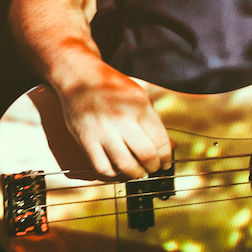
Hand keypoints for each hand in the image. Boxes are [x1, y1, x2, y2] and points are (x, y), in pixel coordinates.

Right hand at [54, 61, 171, 178]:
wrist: (80, 77)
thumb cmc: (112, 87)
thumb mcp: (139, 96)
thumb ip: (154, 122)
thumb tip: (171, 147)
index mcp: (139, 107)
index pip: (160, 140)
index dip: (166, 157)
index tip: (166, 163)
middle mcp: (122, 119)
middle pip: (145, 154)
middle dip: (153, 167)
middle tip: (153, 168)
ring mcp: (103, 131)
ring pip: (125, 165)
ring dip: (135, 174)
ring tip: (138, 172)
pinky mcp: (86, 140)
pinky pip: (102, 167)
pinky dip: (113, 174)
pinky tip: (117, 169)